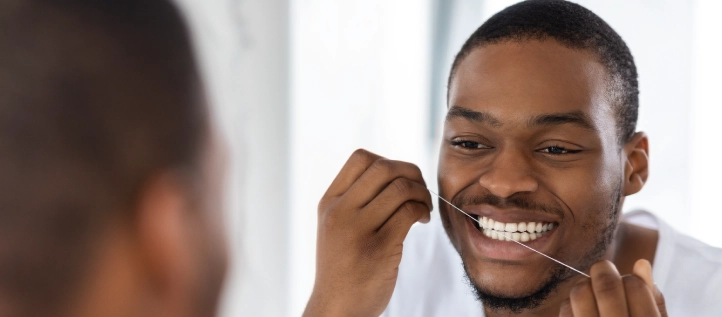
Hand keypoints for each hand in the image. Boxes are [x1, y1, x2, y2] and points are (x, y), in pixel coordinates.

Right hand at [303, 149, 431, 316]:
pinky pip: (409, 213)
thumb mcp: (336, 227)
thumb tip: (395, 173)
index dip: (388, 161)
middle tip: (420, 190)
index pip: (360, 158)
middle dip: (411, 173)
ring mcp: (357, 230)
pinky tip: (423, 221)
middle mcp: (340, 212)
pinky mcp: (379, 249)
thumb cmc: (343, 268)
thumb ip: (355, 200)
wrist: (337, 308)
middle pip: (383, 168)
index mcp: (329, 203)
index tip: (399, 180)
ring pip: (400, 188)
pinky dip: (423, 211)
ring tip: (423, 208)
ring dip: (421, 193)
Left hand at [559, 259, 667, 316]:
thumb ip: (654, 300)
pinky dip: (572, 303)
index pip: (635, 286)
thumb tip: (642, 263)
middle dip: (604, 270)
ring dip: (585, 285)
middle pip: (605, 286)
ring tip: (593, 292)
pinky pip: (564, 308)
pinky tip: (582, 310)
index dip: (631, 278)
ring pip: (580, 293)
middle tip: (603, 268)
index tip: (629, 281)